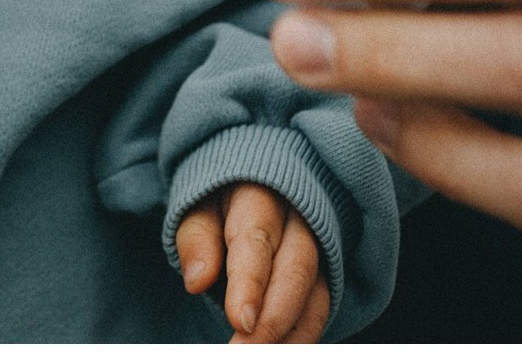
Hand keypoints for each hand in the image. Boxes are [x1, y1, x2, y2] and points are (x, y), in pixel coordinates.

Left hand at [176, 183, 328, 342]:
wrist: (257, 183)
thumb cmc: (219, 199)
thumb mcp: (197, 206)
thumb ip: (197, 238)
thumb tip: (196, 280)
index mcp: (260, 194)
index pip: (256, 240)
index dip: (250, 283)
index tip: (240, 321)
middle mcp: (298, 218)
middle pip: (295, 270)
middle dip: (273, 318)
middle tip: (245, 350)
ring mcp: (318, 245)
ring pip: (315, 293)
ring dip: (290, 334)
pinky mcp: (325, 270)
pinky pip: (320, 307)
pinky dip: (303, 335)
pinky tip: (280, 349)